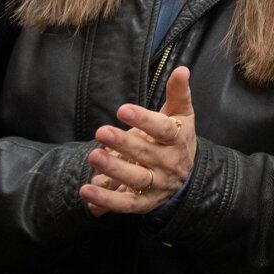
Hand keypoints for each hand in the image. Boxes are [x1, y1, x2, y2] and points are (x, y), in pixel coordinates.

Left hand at [81, 67, 197, 216]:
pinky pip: (125, 204)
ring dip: (114, 169)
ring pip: (136, 179)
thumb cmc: (178, 138)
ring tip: (94, 155)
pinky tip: (86, 189)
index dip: (144, 120)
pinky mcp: (144, 202)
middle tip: (101, 131)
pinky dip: (105, 199)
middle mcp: (169, 163)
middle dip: (123, 143)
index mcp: (178, 139)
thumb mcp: (181, 115)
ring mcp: (157, 185)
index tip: (123, 110)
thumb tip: (181, 69)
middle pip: (146, 154)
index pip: (164, 129)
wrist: (187, 176)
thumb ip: (178, 93)